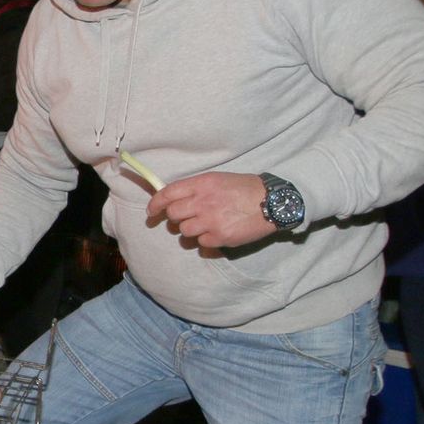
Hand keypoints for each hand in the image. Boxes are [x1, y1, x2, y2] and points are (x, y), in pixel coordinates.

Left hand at [146, 171, 275, 248]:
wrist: (272, 202)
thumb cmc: (245, 188)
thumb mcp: (218, 179)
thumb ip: (195, 189)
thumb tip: (172, 198)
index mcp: (201, 184)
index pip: (167, 194)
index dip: (155, 204)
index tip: (151, 212)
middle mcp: (203, 202)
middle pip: (173, 215)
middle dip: (176, 218)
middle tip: (186, 218)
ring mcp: (210, 221)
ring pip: (184, 232)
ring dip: (191, 230)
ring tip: (206, 224)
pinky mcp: (220, 237)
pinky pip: (201, 243)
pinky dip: (206, 241)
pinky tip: (218, 232)